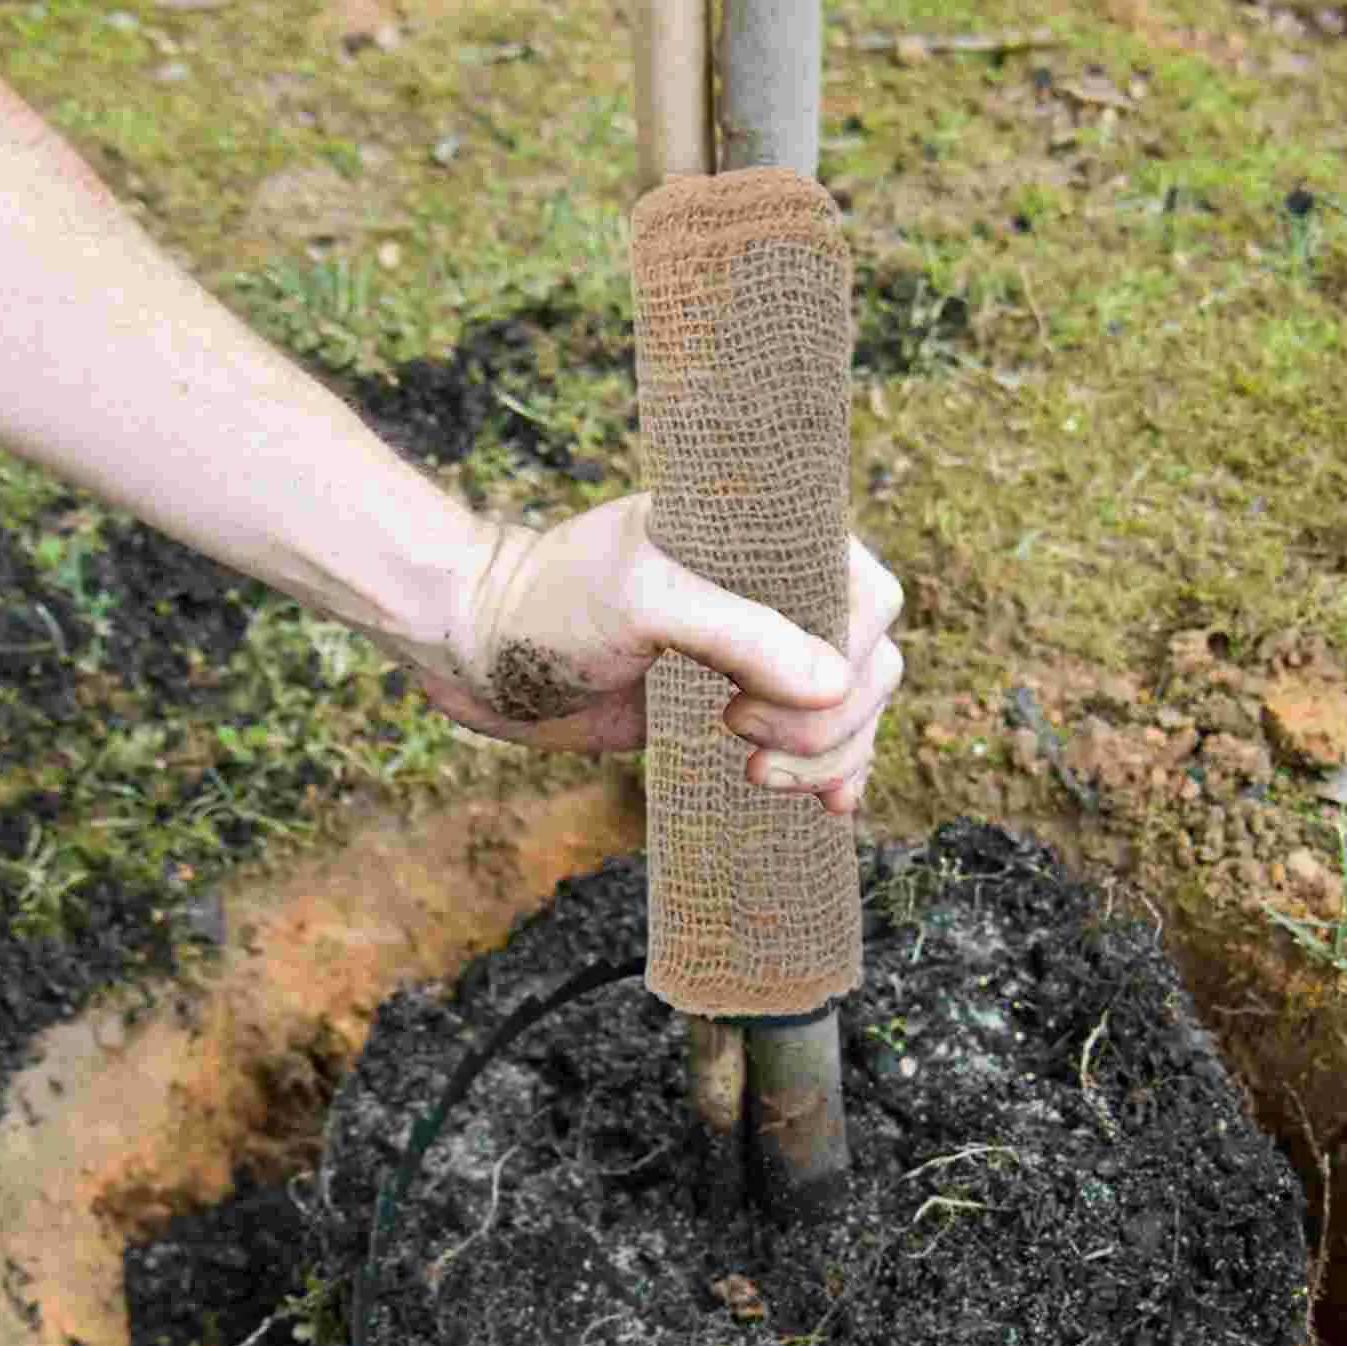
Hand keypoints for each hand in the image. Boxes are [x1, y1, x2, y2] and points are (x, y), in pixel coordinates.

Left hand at [389, 494, 902, 815]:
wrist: (477, 650)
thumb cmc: (550, 603)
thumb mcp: (642, 601)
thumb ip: (738, 635)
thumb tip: (838, 686)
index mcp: (768, 540)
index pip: (867, 595)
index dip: (847, 654)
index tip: (759, 691)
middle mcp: (776, 595)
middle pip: (869, 664)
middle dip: (828, 721)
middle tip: (737, 733)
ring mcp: (758, 657)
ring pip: (849, 713)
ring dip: (827, 756)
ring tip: (754, 774)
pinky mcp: (736, 709)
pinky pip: (815, 744)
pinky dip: (830, 773)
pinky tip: (826, 805)